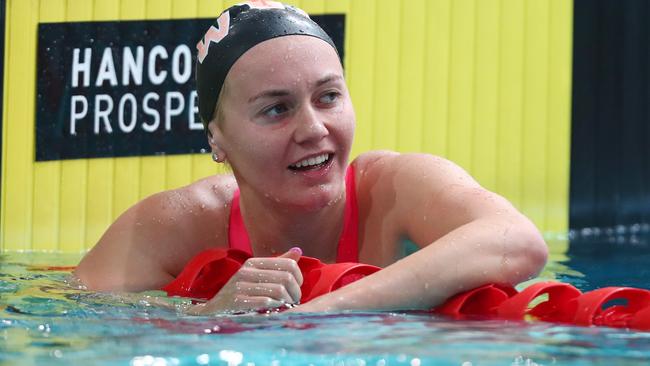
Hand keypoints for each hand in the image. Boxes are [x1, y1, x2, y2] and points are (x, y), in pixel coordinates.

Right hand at [188, 247, 302, 313]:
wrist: (214, 311)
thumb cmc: (241, 293)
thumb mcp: (256, 274)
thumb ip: (277, 263)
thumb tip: (297, 251)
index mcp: (253, 263)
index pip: (288, 264)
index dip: (298, 277)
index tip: (297, 287)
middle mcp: (246, 272)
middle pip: (286, 278)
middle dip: (295, 292)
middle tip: (294, 301)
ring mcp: (240, 286)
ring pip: (279, 290)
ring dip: (287, 302)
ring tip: (286, 307)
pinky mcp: (237, 302)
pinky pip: (266, 302)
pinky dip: (276, 308)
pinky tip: (275, 311)